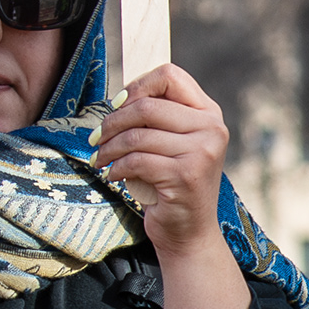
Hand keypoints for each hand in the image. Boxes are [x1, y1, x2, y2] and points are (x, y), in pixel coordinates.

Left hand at [91, 62, 229, 251]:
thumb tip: (119, 98)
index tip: (116, 105)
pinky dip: (116, 167)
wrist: (189, 232)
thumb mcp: (173, 143)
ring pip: (137, 135)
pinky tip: (114, 175)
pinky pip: (136, 160)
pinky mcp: (186, 175)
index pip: (170, 76)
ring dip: (109, 148)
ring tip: (99, 159)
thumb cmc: (173, 184)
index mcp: (209, 113)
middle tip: (96, 138)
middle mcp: (212, 129)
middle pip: (147, 105)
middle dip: (112, 121)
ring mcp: (202, 152)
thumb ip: (159, 117)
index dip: (137, 86)